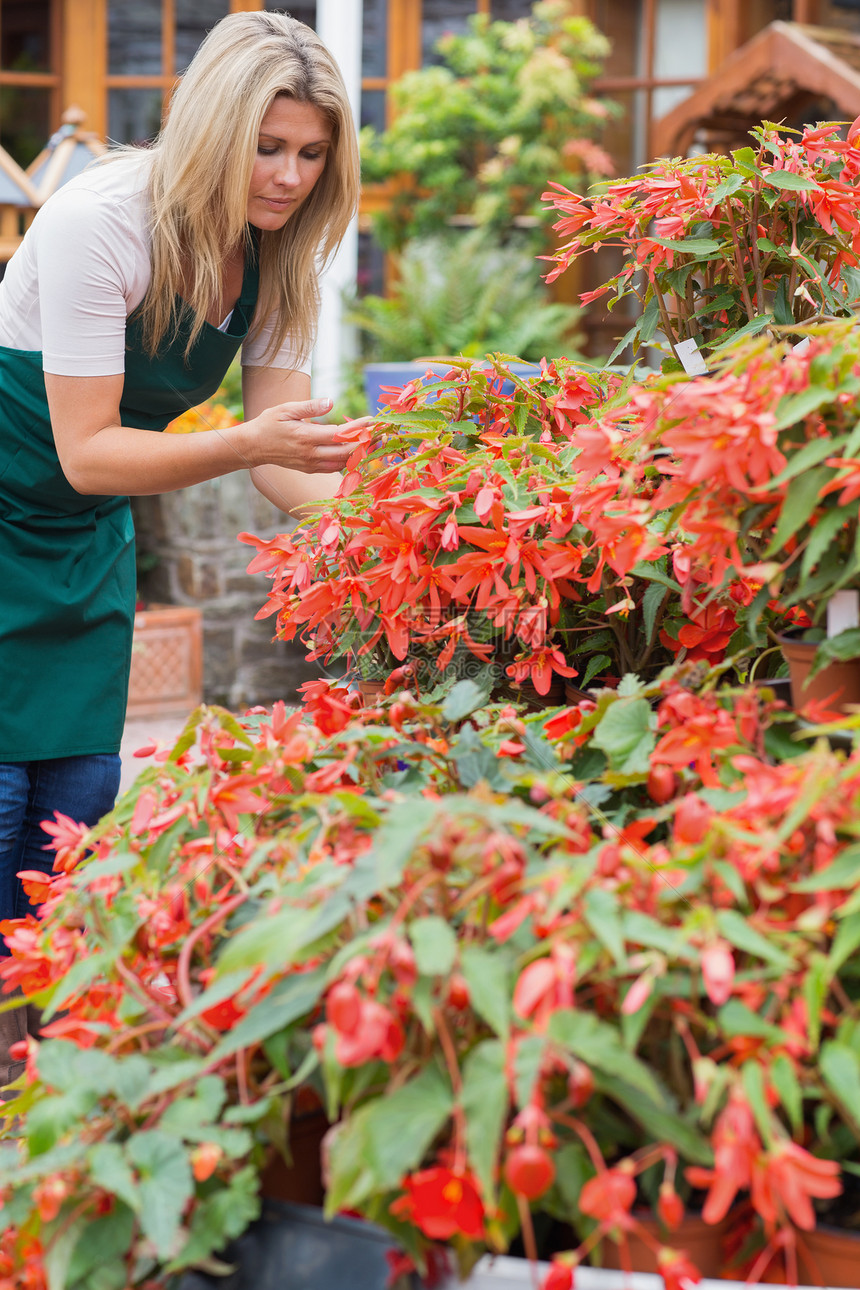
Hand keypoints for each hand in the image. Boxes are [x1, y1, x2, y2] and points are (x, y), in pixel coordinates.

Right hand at [250, 399, 372, 474]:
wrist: (254, 447)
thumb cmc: (269, 424)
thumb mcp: (286, 409)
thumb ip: (310, 406)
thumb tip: (331, 401)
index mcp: (306, 437)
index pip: (340, 434)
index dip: (358, 428)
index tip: (373, 421)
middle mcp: (311, 454)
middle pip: (346, 452)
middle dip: (365, 443)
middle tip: (381, 433)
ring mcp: (311, 464)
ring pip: (342, 462)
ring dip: (359, 453)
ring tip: (374, 442)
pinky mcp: (310, 469)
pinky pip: (334, 467)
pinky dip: (347, 461)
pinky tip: (357, 451)